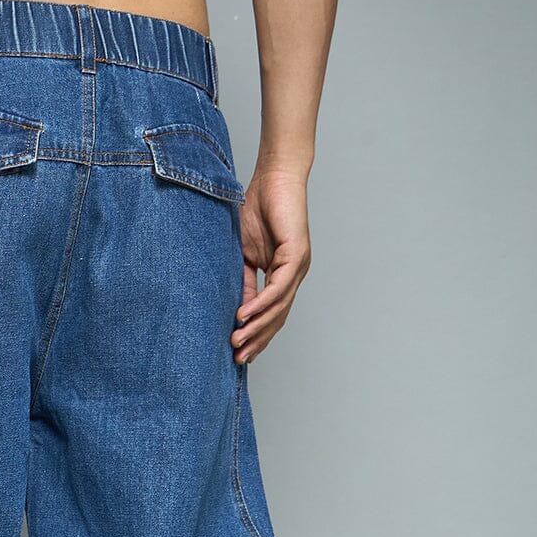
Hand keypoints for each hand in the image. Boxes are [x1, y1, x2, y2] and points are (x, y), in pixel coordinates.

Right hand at [231, 169, 311, 363]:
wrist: (274, 177)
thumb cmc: (257, 210)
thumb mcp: (243, 254)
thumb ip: (243, 281)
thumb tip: (237, 311)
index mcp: (282, 276)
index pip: (272, 314)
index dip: (258, 336)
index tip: (240, 355)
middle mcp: (294, 275)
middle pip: (278, 318)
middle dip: (258, 340)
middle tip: (238, 359)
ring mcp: (298, 266)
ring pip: (279, 307)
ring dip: (257, 327)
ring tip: (237, 342)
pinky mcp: (297, 254)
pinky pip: (278, 287)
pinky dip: (261, 304)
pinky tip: (245, 316)